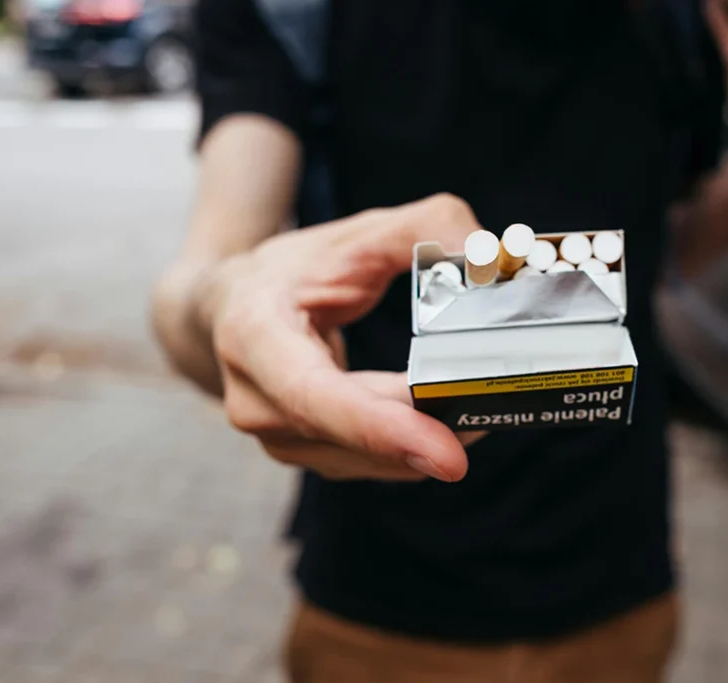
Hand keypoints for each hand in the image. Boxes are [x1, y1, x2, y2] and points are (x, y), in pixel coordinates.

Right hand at [200, 193, 485, 482]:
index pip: (315, 397)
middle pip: (355, 435)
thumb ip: (427, 230)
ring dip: (428, 439)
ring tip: (486, 406)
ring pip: (370, 458)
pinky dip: (414, 444)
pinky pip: (370, 461)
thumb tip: (490, 259)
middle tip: (501, 409)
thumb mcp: (353, 234)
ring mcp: (278, 438)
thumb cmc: (290, 271)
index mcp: (253, 336)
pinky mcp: (306, 453)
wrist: (226, 310)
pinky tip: (453, 419)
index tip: (448, 455)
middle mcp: (257, 402)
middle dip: (430, 430)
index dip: (383, 428)